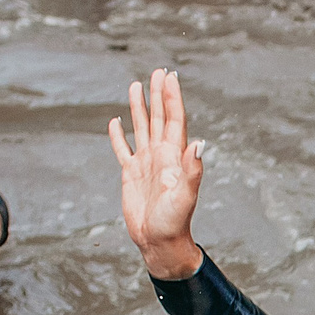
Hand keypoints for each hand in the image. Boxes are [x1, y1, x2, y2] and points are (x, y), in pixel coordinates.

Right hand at [109, 67, 207, 280]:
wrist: (160, 243)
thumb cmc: (175, 223)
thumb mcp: (185, 196)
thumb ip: (193, 169)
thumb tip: (200, 143)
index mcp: (174, 157)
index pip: (173, 120)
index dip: (172, 98)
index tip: (169, 76)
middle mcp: (161, 156)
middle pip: (158, 117)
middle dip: (158, 95)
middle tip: (157, 71)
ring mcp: (145, 164)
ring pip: (140, 128)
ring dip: (138, 108)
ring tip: (136, 86)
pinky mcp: (130, 175)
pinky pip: (122, 150)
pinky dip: (118, 136)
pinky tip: (115, 123)